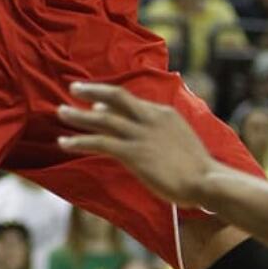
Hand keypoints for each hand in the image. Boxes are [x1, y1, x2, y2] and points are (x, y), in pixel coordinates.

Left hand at [57, 84, 214, 205]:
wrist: (207, 180)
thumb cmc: (196, 166)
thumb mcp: (179, 137)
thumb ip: (160, 129)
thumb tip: (138, 128)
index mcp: (163, 112)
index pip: (130, 99)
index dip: (109, 98)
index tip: (95, 102)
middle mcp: (150, 118)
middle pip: (115, 97)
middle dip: (92, 91)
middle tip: (73, 88)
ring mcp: (140, 134)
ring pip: (102, 119)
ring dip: (78, 116)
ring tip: (60, 112)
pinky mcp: (133, 153)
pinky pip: (99, 143)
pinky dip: (79, 141)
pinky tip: (64, 142)